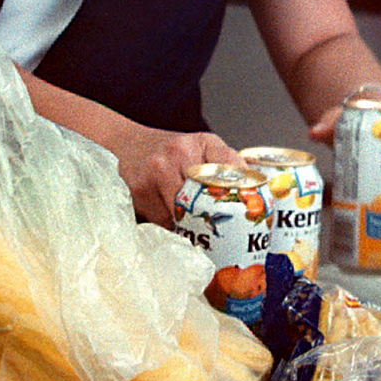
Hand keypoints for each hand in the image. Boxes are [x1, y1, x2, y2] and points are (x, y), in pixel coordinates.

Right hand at [107, 122, 240, 226]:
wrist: (123, 144)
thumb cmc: (167, 153)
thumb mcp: (199, 150)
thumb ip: (224, 169)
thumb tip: (257, 200)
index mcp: (204, 142)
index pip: (233, 170)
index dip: (243, 195)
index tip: (250, 215)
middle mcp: (181, 151)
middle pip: (209, 199)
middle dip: (217, 220)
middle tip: (227, 238)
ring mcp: (158, 169)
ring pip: (185, 215)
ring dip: (190, 227)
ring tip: (194, 229)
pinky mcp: (140, 189)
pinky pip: (163, 220)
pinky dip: (169, 226)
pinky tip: (168, 218)